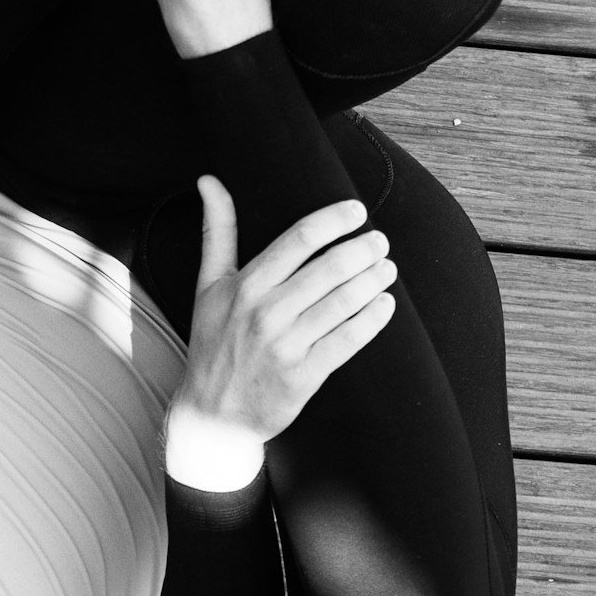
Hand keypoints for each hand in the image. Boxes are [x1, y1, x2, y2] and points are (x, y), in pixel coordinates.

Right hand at [173, 184, 395, 450]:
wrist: (212, 415)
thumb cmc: (214, 344)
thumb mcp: (209, 286)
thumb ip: (217, 232)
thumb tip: (208, 180)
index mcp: (245, 285)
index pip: (299, 239)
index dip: (334, 220)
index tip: (356, 211)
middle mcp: (265, 312)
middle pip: (329, 268)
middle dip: (363, 249)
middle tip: (380, 242)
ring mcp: (285, 345)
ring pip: (343, 302)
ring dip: (374, 280)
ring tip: (386, 268)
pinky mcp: (303, 376)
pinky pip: (348, 340)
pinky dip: (372, 319)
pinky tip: (385, 304)